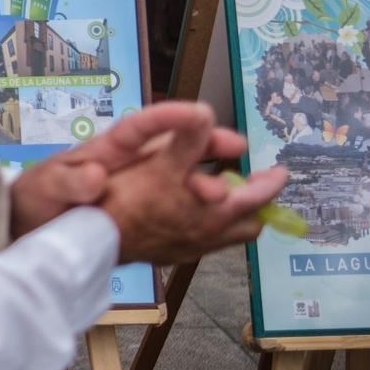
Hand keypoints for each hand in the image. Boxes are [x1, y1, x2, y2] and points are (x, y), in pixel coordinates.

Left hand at [9, 101, 247, 237]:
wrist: (36, 226)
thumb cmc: (39, 198)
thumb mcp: (45, 188)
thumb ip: (69, 183)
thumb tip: (93, 176)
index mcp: (109, 149)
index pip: (140, 126)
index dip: (168, 116)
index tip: (198, 112)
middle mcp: (136, 163)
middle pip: (178, 146)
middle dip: (210, 142)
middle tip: (238, 145)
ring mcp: (149, 186)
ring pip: (193, 175)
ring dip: (222, 178)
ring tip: (255, 183)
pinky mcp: (157, 211)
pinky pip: (191, 208)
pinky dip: (216, 213)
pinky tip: (242, 220)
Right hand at [96, 111, 288, 264]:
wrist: (89, 240)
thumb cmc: (124, 200)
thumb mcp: (157, 162)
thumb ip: (187, 139)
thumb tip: (206, 113)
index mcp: (213, 212)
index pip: (257, 200)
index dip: (271, 184)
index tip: (280, 171)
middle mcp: (208, 235)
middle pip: (249, 223)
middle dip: (256, 202)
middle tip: (255, 182)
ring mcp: (190, 248)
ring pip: (228, 235)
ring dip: (234, 215)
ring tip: (225, 196)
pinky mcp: (172, 256)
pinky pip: (206, 242)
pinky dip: (211, 225)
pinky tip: (192, 213)